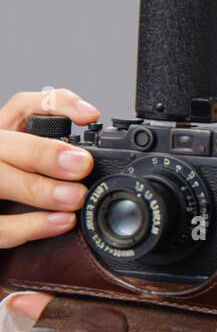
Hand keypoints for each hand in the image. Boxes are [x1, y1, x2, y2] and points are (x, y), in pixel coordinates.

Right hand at [0, 88, 99, 248]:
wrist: (1, 214)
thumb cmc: (19, 182)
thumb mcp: (38, 159)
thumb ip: (60, 144)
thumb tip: (93, 126)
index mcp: (4, 136)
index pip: (23, 106)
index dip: (58, 105)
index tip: (91, 117)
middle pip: (4, 143)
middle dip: (44, 153)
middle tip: (82, 165)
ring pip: (0, 181)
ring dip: (40, 190)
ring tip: (77, 197)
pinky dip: (31, 226)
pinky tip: (61, 222)